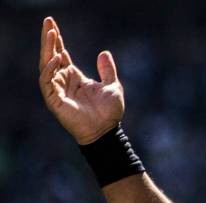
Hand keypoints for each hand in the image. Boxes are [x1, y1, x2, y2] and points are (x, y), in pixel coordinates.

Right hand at [38, 17, 124, 144]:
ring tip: (52, 34)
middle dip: (49, 39)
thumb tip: (104, 52)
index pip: (61, 54)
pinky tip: (55, 59)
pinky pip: (47, 81)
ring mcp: (57, 90)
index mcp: (75, 77)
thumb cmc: (109, 112)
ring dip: (48, 49)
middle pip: (51, 55)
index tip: (53, 24)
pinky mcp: (54, 100)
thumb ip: (107, 70)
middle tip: (47, 22)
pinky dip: (49, 69)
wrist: (107, 131)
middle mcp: (63, 81)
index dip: (57, 40)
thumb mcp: (112, 86)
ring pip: (46, 65)